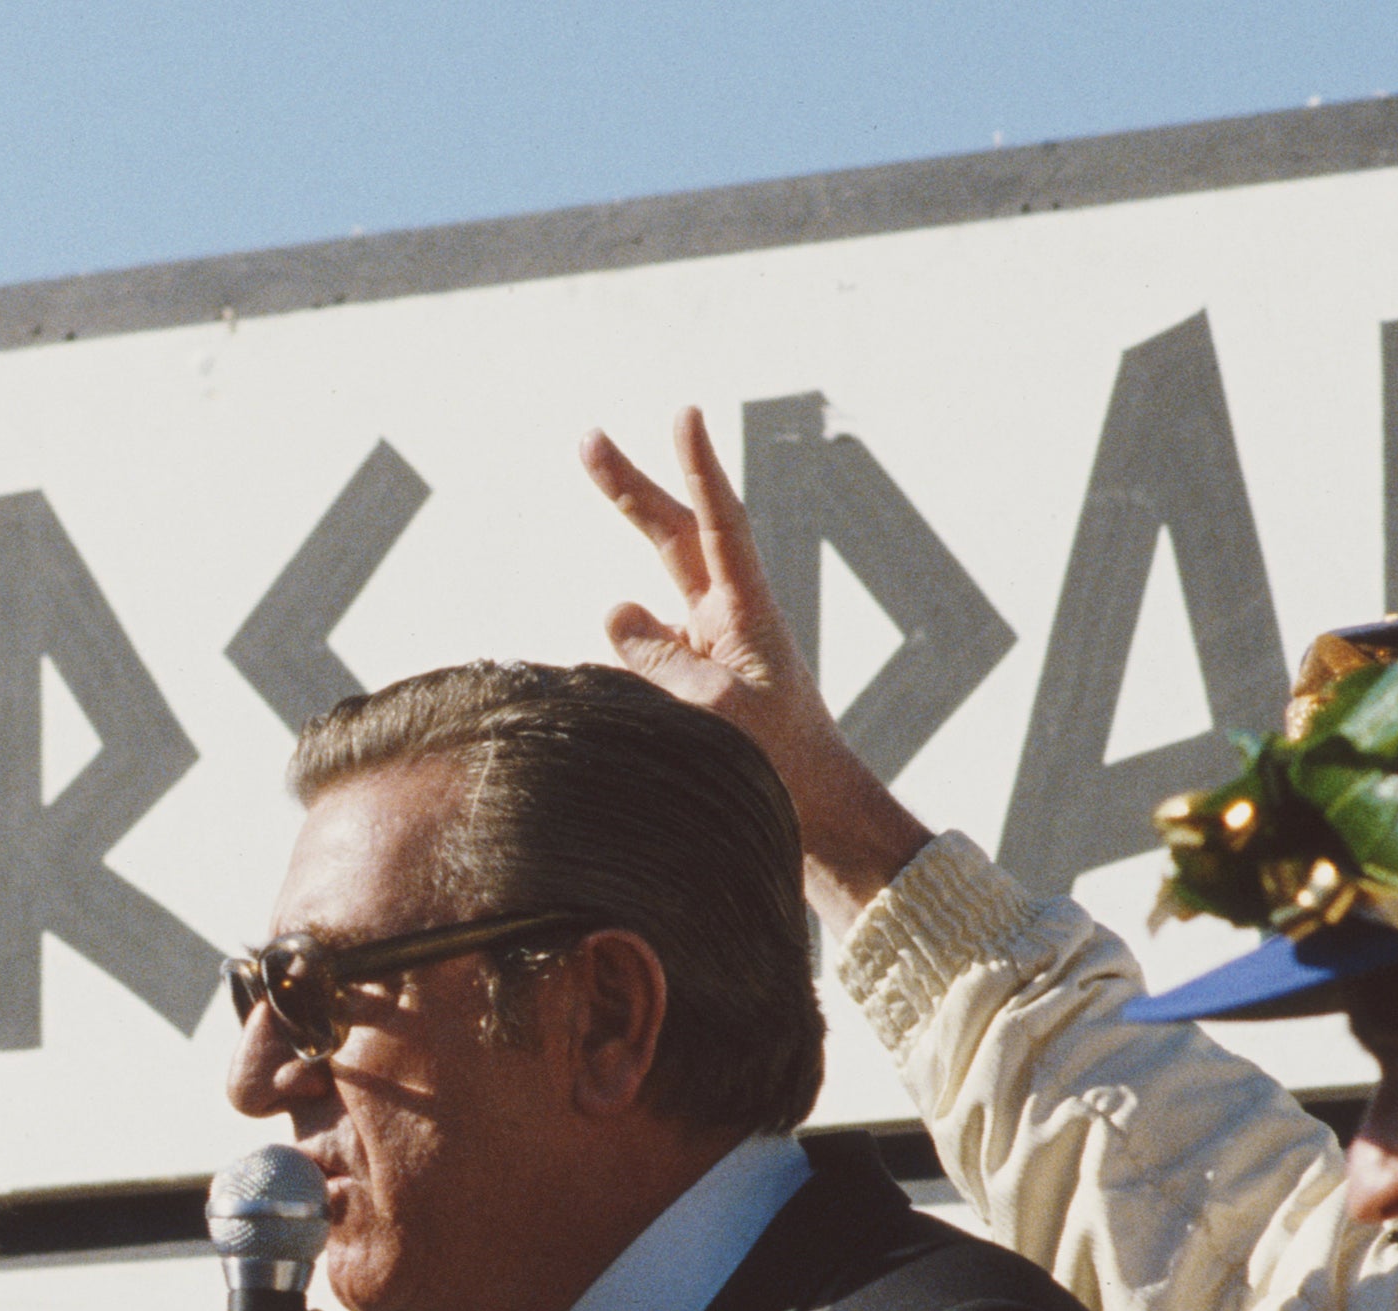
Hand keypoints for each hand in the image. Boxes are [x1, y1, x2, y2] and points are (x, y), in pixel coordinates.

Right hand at [586, 407, 933, 919]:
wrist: (809, 809)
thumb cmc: (779, 763)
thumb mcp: (719, 714)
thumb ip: (664, 659)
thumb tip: (613, 608)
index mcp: (747, 611)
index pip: (718, 526)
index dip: (698, 470)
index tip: (685, 414)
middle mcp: (724, 614)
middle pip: (673, 536)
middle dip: (630, 488)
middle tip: (587, 438)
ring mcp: (701, 643)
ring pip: (648, 601)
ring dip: (623, 617)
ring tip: (629, 659)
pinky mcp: (682, 676)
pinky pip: (637, 659)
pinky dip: (623, 675)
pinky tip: (647, 725)